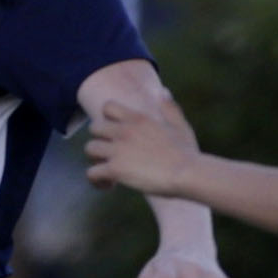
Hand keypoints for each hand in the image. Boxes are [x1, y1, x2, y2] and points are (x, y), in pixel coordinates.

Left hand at [84, 91, 200, 195]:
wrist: (188, 173)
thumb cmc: (187, 152)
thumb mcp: (179, 126)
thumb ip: (170, 108)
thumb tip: (163, 91)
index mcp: (138, 118)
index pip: (108, 106)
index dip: (107, 119)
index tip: (115, 133)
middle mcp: (124, 130)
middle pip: (94, 128)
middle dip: (99, 140)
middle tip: (110, 156)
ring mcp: (118, 149)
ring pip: (89, 149)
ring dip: (95, 161)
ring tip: (109, 173)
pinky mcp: (115, 169)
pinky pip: (91, 173)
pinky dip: (97, 181)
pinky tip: (110, 185)